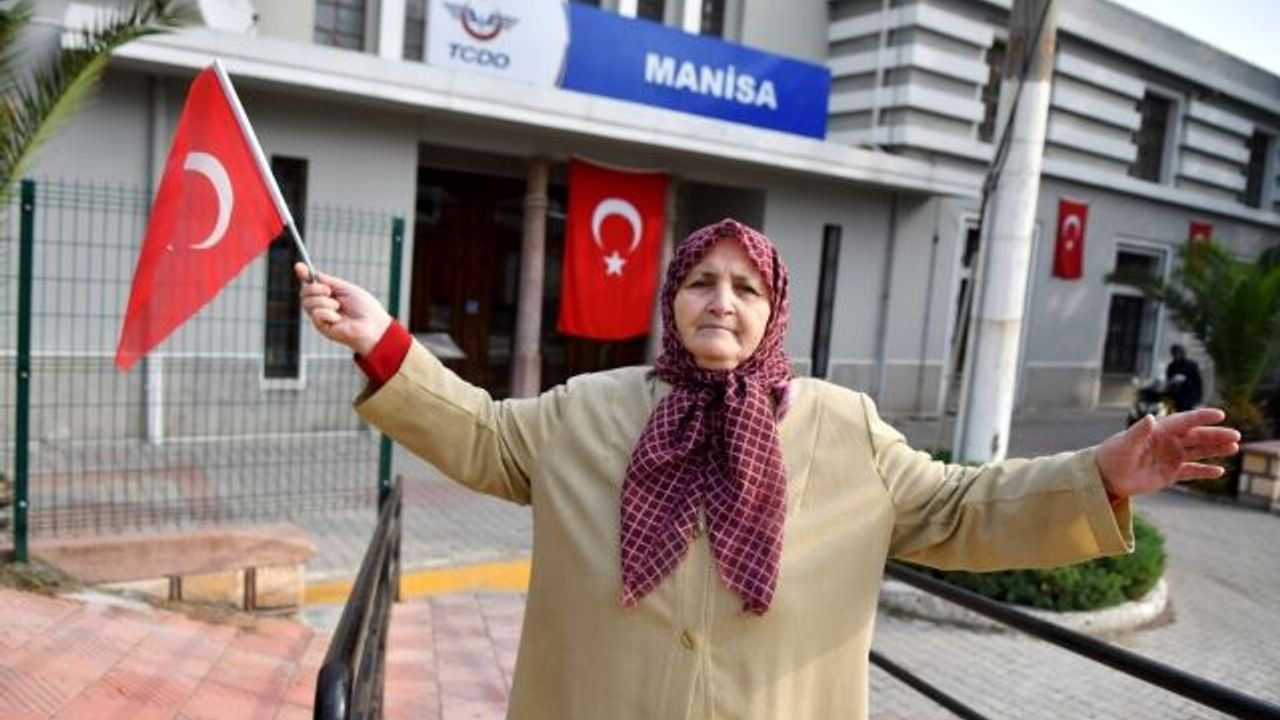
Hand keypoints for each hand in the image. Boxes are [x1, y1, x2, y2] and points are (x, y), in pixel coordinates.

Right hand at [295, 262, 390, 355]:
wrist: (373, 325)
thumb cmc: (364, 308)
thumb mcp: (345, 288)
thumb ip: (328, 281)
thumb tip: (311, 272)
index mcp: (328, 295)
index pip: (311, 284)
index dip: (304, 275)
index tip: (299, 266)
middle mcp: (322, 306)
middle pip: (304, 293)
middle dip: (314, 288)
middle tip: (329, 291)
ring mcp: (320, 317)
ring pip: (307, 302)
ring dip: (324, 301)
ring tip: (338, 307)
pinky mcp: (321, 327)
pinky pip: (316, 313)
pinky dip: (328, 313)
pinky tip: (339, 319)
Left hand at [1096, 409, 1240, 497]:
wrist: (1105, 476)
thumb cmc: (1112, 456)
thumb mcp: (1125, 443)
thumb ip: (1139, 431)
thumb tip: (1150, 418)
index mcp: (1158, 430)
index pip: (1184, 421)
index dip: (1201, 417)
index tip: (1219, 414)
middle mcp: (1168, 442)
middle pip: (1197, 436)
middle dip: (1216, 436)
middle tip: (1236, 436)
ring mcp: (1170, 457)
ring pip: (1198, 452)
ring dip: (1215, 450)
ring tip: (1234, 448)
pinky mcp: (1170, 473)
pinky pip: (1191, 471)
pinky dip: (1205, 471)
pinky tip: (1220, 471)